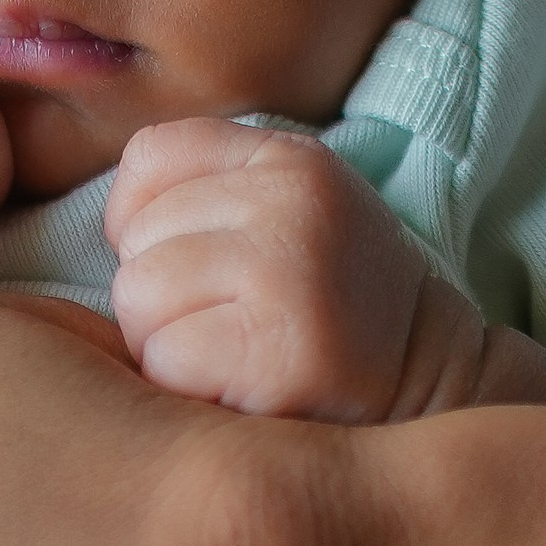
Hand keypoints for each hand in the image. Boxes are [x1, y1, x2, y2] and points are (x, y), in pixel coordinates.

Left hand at [106, 117, 483, 419]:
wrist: (435, 385)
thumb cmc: (336, 306)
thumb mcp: (292, 214)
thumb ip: (209, 192)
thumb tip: (111, 225)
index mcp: (290, 160)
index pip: (149, 157)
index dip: (144, 219)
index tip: (192, 262)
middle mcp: (291, 203)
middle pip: (136, 238)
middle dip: (161, 294)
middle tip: (232, 322)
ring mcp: (285, 272)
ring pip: (137, 299)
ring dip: (166, 344)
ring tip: (235, 354)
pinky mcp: (274, 349)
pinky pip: (162, 360)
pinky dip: (186, 387)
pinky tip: (241, 388)